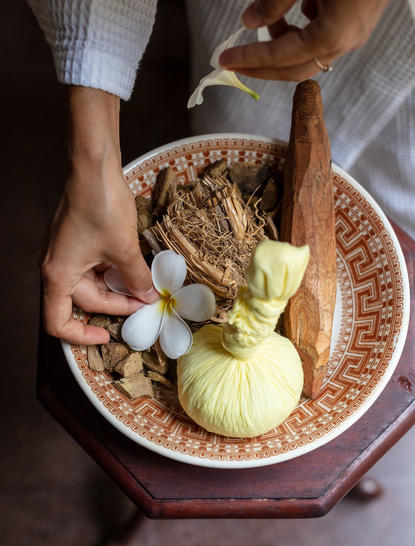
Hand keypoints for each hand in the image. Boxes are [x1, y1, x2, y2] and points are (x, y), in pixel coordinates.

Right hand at [41, 87, 158, 345]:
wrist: (94, 166)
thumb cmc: (103, 206)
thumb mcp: (125, 249)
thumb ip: (136, 278)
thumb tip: (147, 297)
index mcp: (58, 275)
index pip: (59, 322)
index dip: (82, 335)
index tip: (109, 335)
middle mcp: (55, 266)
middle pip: (84, 301)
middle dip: (116, 304)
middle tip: (146, 300)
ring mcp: (64, 252)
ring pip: (91, 284)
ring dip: (117, 287)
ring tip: (144, 284)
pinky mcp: (75, 241)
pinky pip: (92, 266)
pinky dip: (112, 271)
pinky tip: (133, 267)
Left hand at [219, 0, 390, 80]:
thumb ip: (274, 1)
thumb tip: (248, 20)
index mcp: (331, 35)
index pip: (279, 57)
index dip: (249, 57)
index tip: (224, 60)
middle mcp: (344, 43)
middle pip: (294, 69)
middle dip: (262, 65)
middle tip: (235, 60)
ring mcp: (354, 35)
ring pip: (309, 54)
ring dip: (284, 44)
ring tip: (270, 22)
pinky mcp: (357, 23)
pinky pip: (323, 37)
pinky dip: (303, 30)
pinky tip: (301, 7)